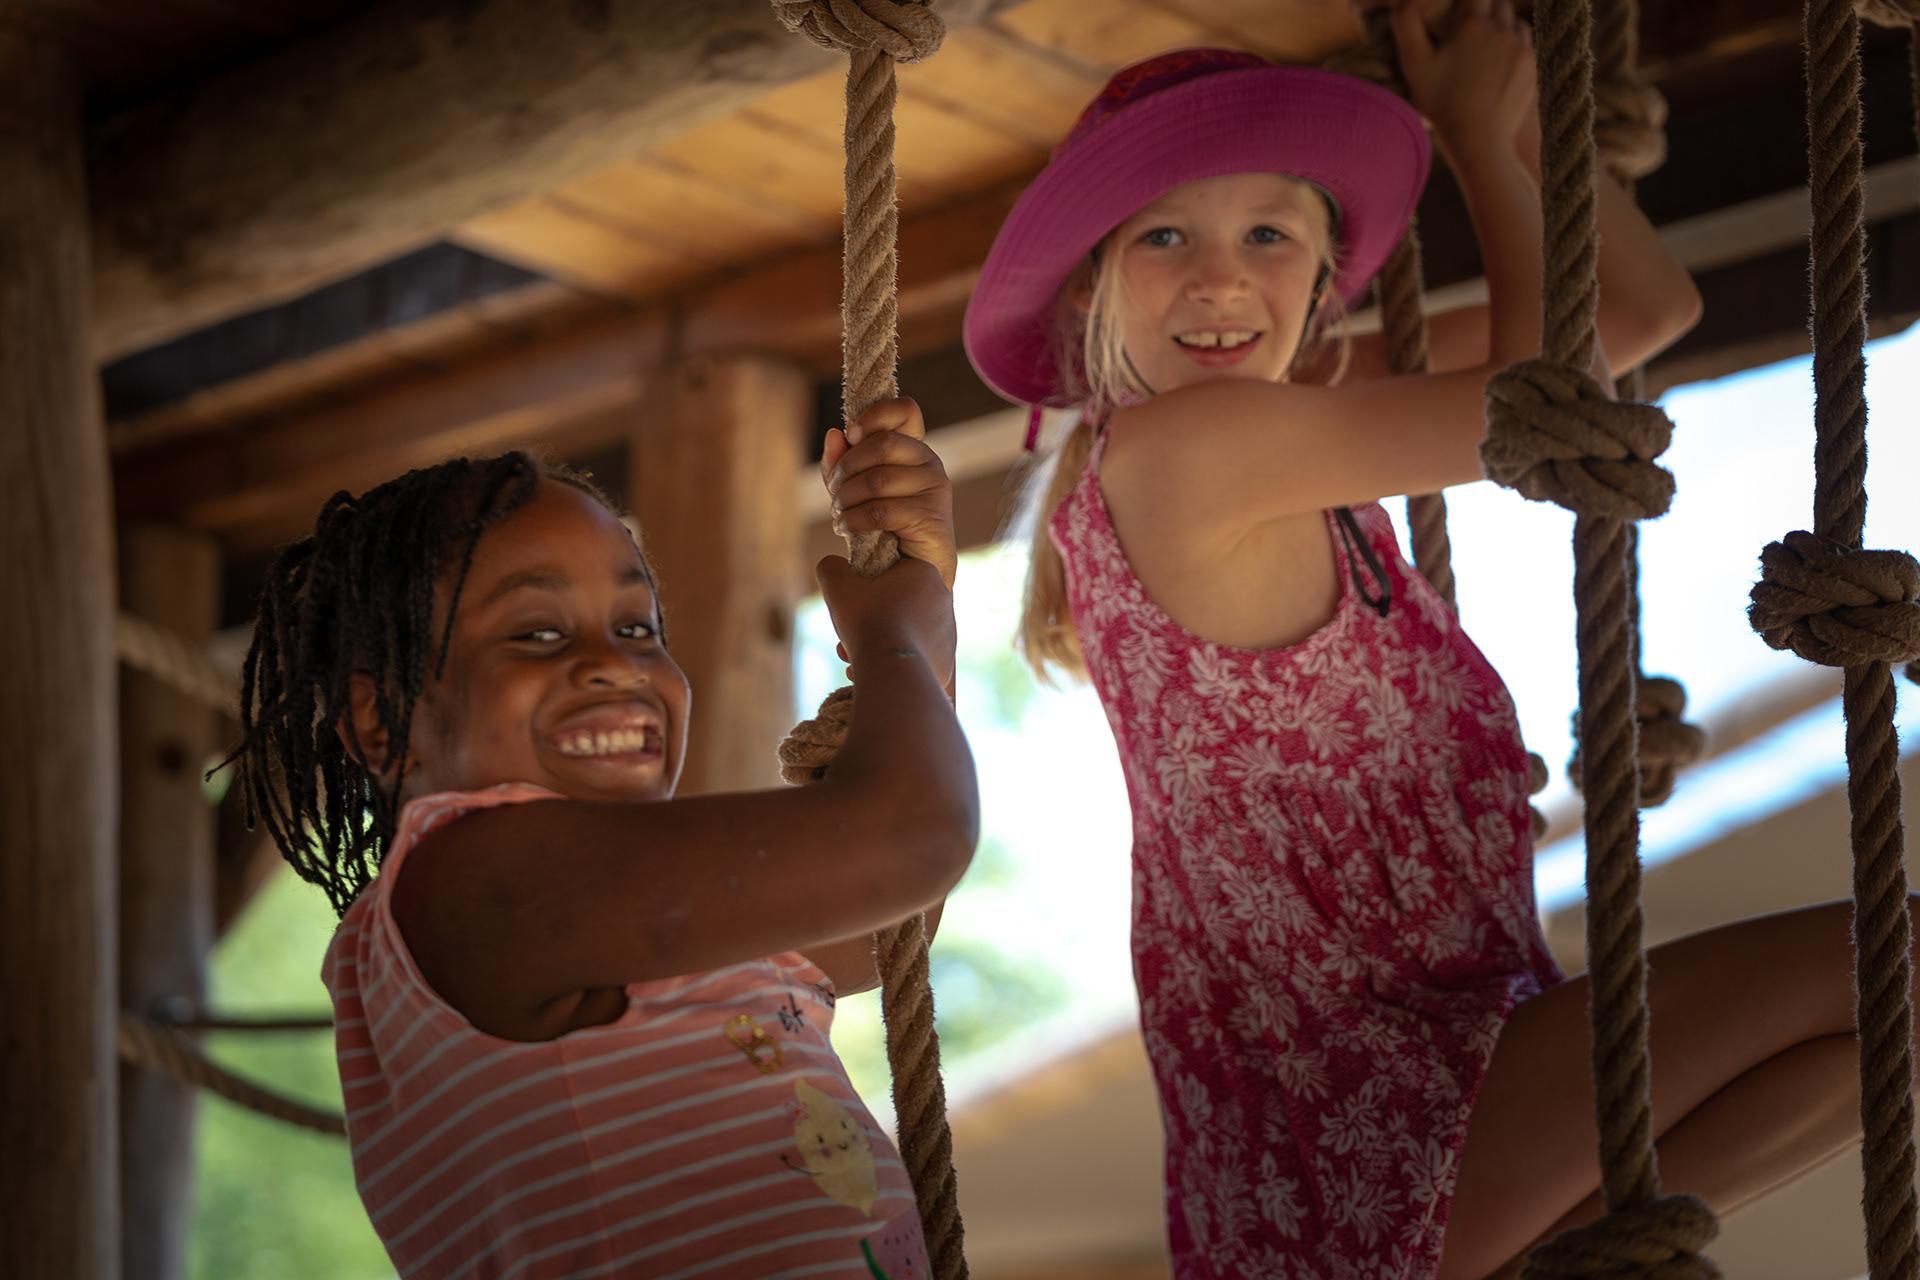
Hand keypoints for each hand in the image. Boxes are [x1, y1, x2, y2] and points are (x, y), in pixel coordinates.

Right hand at [815, 555, 956, 687]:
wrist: (893, 670)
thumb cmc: (867, 621)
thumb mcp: (838, 585)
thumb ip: (833, 567)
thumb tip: (834, 565)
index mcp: (926, 573)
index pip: (892, 573)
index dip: (867, 587)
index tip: (852, 603)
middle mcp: (943, 601)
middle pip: (897, 606)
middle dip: (870, 621)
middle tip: (848, 635)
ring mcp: (948, 634)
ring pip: (904, 634)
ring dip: (879, 643)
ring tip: (855, 658)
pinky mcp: (945, 662)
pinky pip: (913, 659)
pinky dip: (894, 664)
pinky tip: (873, 671)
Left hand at [822, 397, 957, 590]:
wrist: (910, 573)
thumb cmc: (883, 527)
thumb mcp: (855, 490)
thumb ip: (842, 462)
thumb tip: (834, 434)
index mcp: (912, 448)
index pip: (906, 410)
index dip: (876, 415)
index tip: (852, 435)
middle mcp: (929, 462)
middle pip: (882, 445)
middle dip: (847, 468)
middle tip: (833, 493)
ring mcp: (935, 487)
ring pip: (878, 479)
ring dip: (846, 499)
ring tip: (838, 515)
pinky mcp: (931, 516)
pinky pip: (881, 509)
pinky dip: (854, 520)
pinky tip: (846, 529)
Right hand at [1389, 0, 1534, 161]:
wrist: (1480, 141)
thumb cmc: (1442, 105)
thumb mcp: (1415, 65)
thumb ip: (1407, 25)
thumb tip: (1403, 1)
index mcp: (1473, 23)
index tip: (1462, 7)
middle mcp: (1502, 29)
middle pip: (1499, 3)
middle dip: (1486, 9)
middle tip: (1472, 26)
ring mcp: (1522, 48)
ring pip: (1516, 23)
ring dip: (1503, 27)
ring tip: (1488, 44)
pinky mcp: (1533, 67)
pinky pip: (1527, 46)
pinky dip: (1515, 48)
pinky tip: (1501, 63)